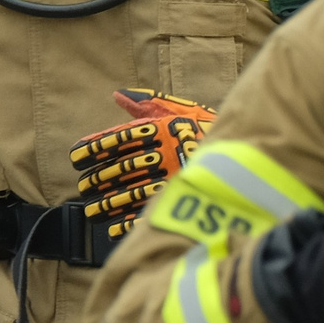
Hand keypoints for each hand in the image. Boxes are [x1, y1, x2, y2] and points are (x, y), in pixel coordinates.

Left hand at [70, 89, 217, 236]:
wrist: (248, 152)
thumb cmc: (207, 130)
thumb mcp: (180, 110)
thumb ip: (148, 103)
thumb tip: (119, 94)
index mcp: (159, 131)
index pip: (117, 140)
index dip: (93, 149)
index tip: (75, 157)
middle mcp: (161, 154)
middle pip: (119, 169)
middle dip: (96, 179)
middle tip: (83, 186)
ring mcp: (171, 179)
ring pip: (129, 193)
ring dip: (106, 204)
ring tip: (92, 210)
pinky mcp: (181, 201)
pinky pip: (150, 215)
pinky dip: (128, 223)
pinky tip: (114, 228)